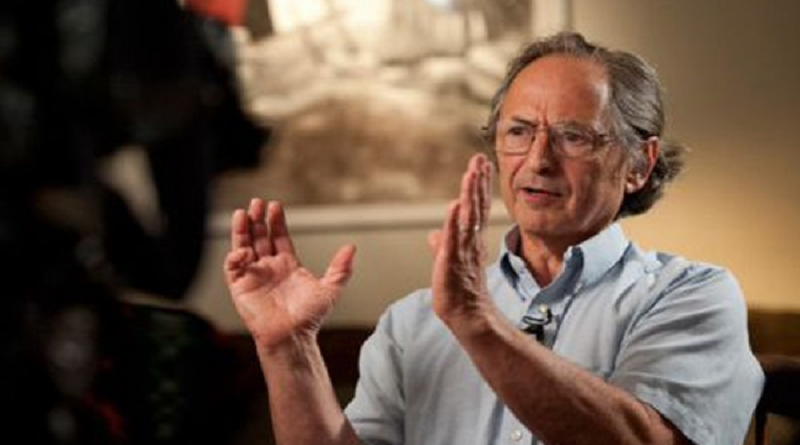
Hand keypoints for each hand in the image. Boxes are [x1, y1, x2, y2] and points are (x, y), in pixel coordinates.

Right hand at [223, 199, 355, 350]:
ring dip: (242, 230)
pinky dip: (235, 256)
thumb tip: (351, 248)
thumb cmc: (309, 318)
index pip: (279, 236)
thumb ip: (340, 268)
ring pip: (243, 246)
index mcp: (288, 264)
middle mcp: (269, 267)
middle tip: (257, 203)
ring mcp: (254, 275)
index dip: (277, 221)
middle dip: (258, 219)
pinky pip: (233, 267)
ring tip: (242, 213)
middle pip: (260, 237)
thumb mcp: (330, 289)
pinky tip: (243, 250)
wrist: (292, 336)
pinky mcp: (240, 287)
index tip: (275, 206)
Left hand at [429, 154, 493, 327]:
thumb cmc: (459, 291)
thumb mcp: (447, 263)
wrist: (467, 316)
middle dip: (478, 181)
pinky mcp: (453, 261)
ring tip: (472, 172)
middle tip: (480, 158)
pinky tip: (455, 204)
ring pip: (468, 216)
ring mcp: (464, 250)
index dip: (478, 186)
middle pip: (475, 205)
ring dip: (470, 193)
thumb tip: (432, 235)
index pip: (475, 207)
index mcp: (470, 240)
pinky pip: (454, 238)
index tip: (480, 165)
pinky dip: (454, 221)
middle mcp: (470, 241)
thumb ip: (442, 245)